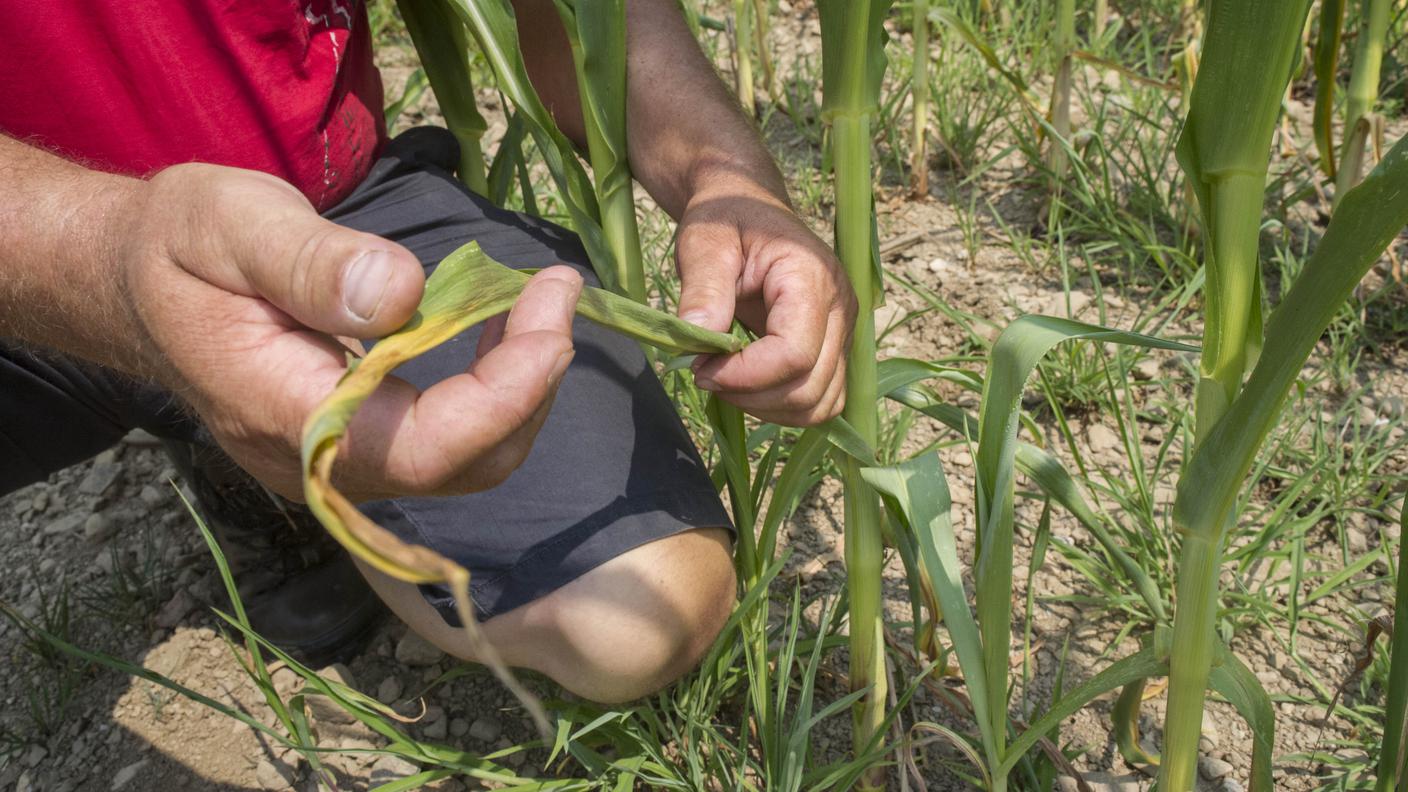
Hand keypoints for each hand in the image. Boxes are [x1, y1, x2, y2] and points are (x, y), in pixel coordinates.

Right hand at [118, 164, 580, 500]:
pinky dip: (492, 390)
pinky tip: (502, 327)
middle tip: (559, 292)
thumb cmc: (176, 245)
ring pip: (462, 462)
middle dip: (532, 387)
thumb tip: (403, 294)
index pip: (424, 446)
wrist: (130, 282)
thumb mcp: (231, 224)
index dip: (507, 393)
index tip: (552, 311)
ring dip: (521, 389)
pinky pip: (443, 440)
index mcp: (284, 415)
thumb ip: (313, 264)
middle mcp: (317, 462)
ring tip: (543, 301)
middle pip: (462, 467)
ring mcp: (337, 463)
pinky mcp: (354, 446)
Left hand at [674, 182, 856, 425]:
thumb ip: (703, 290)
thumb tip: (696, 341)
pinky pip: (821, 400)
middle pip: (810, 387)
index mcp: (811, 278)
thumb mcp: (704, 242)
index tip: (701, 367)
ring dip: (768, 408)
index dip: (746, 375)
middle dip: (751, 396)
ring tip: (726, 381)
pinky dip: (783, 406)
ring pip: (820, 404)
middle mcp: (841, 308)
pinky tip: (748, 386)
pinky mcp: (834, 348)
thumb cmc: (726, 218)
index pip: (794, 354)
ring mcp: (843, 331)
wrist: (748, 207)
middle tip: (706, 373)